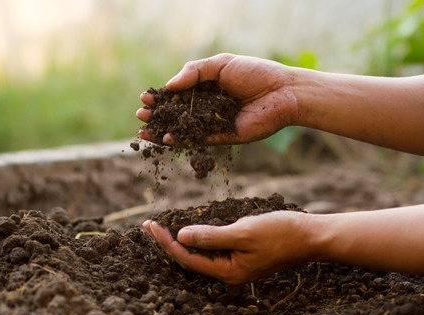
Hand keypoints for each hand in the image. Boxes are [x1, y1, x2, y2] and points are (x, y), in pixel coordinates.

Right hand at [136, 53, 299, 144]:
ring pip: (183, 129)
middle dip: (157, 115)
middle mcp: (207, 107)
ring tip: (144, 131)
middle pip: (176, 113)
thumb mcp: (221, 64)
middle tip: (140, 114)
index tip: (145, 97)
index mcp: (207, 88)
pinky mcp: (222, 137)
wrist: (283, 92)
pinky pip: (197, 140)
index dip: (161, 97)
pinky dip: (180, 141)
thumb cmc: (255, 73)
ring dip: (163, 131)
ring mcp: (213, 123)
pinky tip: (166, 138)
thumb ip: (194, 72)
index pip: (177, 94)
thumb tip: (169, 86)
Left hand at [143, 211, 314, 283]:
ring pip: (201, 256)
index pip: (187, 258)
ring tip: (162, 228)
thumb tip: (182, 237)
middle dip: (169, 243)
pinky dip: (200, 239)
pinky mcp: (243, 258)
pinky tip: (192, 230)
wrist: (312, 236)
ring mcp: (237, 267)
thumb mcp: (243, 232)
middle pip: (190, 260)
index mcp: (228, 272)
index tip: (150, 226)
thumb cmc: (281, 233)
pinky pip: (214, 251)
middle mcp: (229, 274)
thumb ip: (212, 237)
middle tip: (149, 225)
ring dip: (182, 242)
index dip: (166, 242)